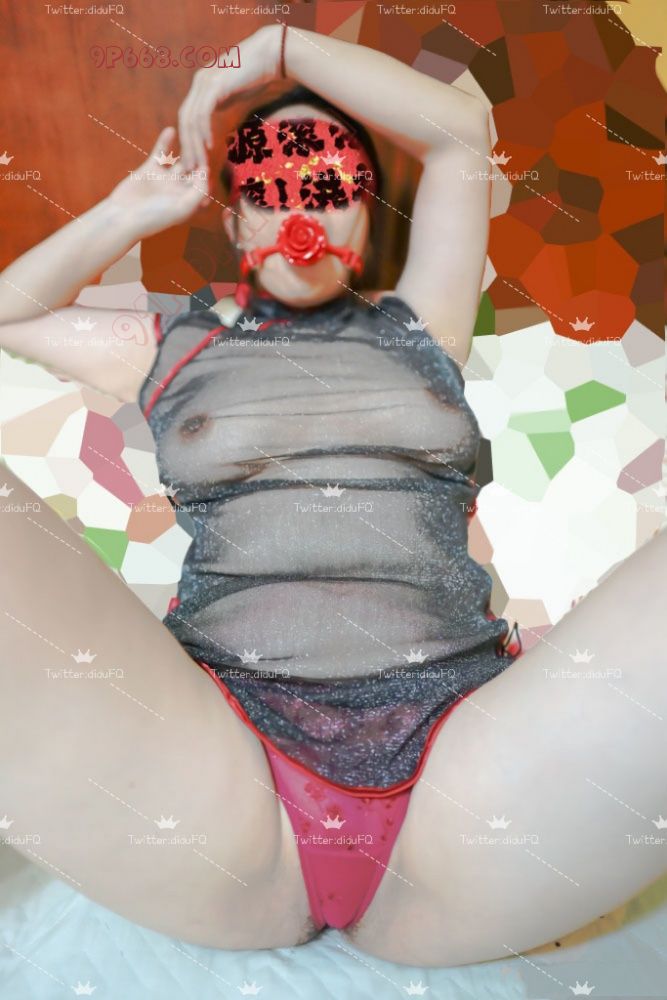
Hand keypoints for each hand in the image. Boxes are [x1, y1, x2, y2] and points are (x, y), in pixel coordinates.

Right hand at [108, 127, 209, 238]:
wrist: (123, 217)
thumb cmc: (153, 218)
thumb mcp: (181, 208)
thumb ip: (197, 192)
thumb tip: (206, 171)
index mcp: (188, 201)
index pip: (205, 185)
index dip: (208, 174)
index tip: (209, 162)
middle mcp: (179, 189)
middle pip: (195, 170)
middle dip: (200, 158)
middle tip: (205, 142)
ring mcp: (165, 178)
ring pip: (181, 159)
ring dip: (187, 148)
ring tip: (192, 135)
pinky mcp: (150, 169)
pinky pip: (161, 152)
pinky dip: (165, 141)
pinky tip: (170, 129)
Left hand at [178, 25, 280, 170]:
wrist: (271, 55)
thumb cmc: (260, 75)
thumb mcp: (238, 94)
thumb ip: (227, 105)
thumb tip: (224, 123)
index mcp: (204, 85)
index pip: (190, 117)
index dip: (190, 140)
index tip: (194, 160)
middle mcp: (200, 82)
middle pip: (186, 120)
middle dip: (188, 146)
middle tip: (191, 169)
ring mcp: (205, 82)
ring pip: (192, 119)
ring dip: (195, 144)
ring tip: (200, 163)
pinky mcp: (215, 85)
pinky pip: (203, 113)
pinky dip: (204, 131)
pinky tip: (210, 146)